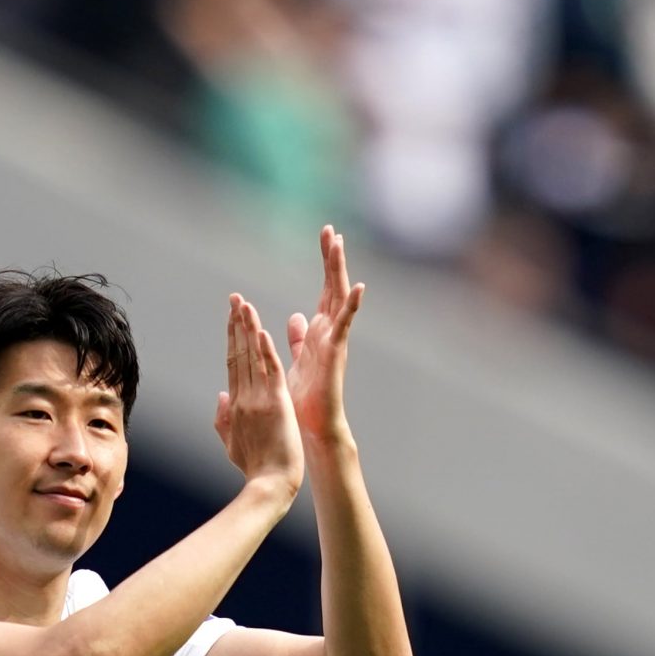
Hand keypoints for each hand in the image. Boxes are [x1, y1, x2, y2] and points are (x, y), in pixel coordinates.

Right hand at [215, 293, 304, 501]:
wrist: (269, 485)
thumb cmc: (255, 468)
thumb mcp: (232, 443)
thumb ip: (222, 419)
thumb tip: (219, 395)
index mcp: (235, 405)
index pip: (233, 364)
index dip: (232, 338)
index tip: (232, 317)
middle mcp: (243, 397)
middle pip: (238, 353)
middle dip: (236, 324)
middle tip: (235, 298)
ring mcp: (258, 400)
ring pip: (252, 357)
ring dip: (248, 329)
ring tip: (244, 304)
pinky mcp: (275, 404)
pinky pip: (269, 372)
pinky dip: (265, 351)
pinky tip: (261, 331)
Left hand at [284, 225, 365, 445]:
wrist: (313, 425)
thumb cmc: (305, 397)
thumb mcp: (298, 359)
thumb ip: (300, 338)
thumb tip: (296, 316)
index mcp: (320, 331)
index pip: (324, 290)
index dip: (326, 264)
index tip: (326, 236)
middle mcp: (330, 331)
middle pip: (333, 287)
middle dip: (332, 259)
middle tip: (331, 230)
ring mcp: (335, 340)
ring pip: (338, 299)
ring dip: (338, 272)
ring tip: (339, 245)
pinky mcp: (336, 353)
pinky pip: (345, 325)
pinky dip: (351, 306)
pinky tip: (358, 287)